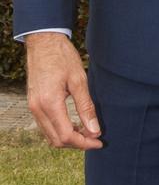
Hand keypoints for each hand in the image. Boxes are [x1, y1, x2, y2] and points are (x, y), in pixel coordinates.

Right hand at [25, 32, 102, 149]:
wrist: (44, 42)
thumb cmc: (62, 57)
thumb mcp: (79, 80)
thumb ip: (86, 107)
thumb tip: (95, 130)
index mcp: (49, 103)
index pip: (66, 136)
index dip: (84, 143)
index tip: (99, 141)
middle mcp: (38, 109)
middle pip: (57, 140)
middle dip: (77, 143)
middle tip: (96, 137)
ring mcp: (33, 107)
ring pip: (50, 135)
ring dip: (68, 138)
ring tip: (87, 131)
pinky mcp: (34, 104)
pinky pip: (46, 125)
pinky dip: (60, 129)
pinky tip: (74, 123)